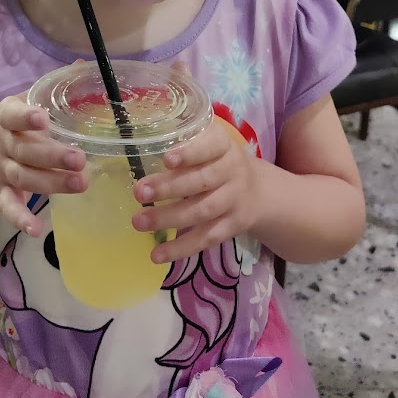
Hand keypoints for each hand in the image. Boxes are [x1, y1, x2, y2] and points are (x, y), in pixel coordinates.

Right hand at [0, 94, 86, 235]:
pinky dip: (20, 218)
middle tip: (79, 159)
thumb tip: (82, 67)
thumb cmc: (6, 125)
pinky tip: (36, 229)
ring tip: (80, 184)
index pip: (12, 116)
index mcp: (4, 117)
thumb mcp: (18, 104)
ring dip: (50, 183)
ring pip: (22, 177)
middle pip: (23, 150)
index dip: (25, 117)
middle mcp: (0, 144)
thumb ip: (48, 89)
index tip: (43, 118)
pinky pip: (8, 206)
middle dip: (51, 156)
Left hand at [131, 115, 261, 263]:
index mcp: (223, 145)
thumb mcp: (209, 143)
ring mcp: (234, 200)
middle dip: (169, 188)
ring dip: (169, 218)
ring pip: (202, 211)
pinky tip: (157, 254)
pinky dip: (181, 248)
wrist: (259, 191)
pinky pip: (206, 238)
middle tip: (138, 193)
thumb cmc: (218, 161)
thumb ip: (184, 142)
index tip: (166, 159)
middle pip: (202, 181)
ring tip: (139, 221)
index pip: (210, 147)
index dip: (190, 153)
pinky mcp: (233, 226)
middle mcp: (232, 171)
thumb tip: (139, 146)